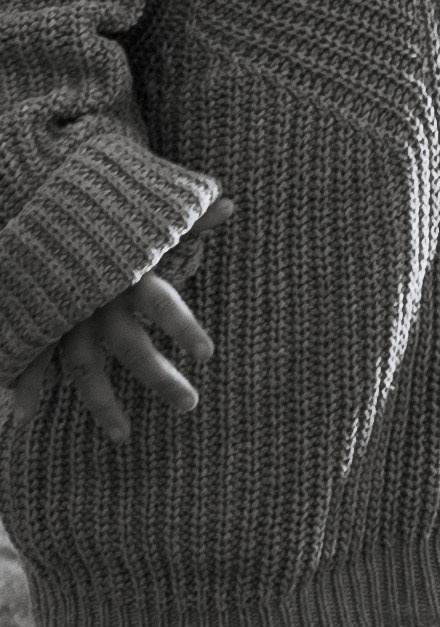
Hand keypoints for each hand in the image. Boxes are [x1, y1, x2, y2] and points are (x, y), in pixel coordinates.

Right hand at [10, 195, 233, 441]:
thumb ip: (185, 216)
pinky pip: (30, 352)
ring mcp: (62, 309)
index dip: (183, 326)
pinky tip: (24, 416)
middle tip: (190, 405)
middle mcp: (96, 295)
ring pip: (83, 365)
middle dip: (158, 376)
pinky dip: (24, 383)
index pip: (162, 302)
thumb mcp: (140, 211)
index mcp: (127, 269)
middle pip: (130, 344)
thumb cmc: (98, 208)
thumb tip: (229, 205)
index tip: (208, 354)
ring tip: (123, 436)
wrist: (29, 190)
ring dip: (101, 402)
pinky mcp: (34, 312)